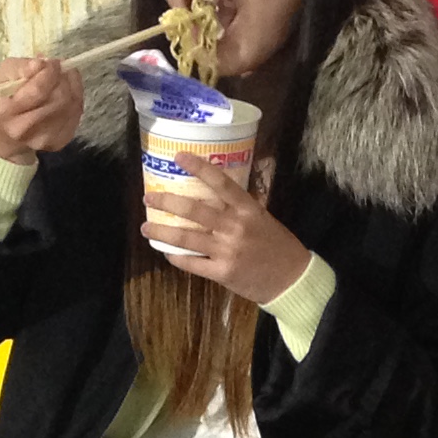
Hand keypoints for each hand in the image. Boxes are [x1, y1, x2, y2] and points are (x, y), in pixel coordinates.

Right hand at [0, 57, 79, 162]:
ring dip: (73, 87)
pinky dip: (75, 100)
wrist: (2, 130)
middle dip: (64, 79)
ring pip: (72, 107)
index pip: (38, 90)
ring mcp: (42, 139)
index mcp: (6, 110)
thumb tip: (42, 63)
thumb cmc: (3, 96)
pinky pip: (76, 116)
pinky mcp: (57, 143)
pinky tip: (67, 94)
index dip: (51, 72)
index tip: (53, 62)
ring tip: (64, 79)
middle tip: (61, 70)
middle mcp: (24, 129)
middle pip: (59, 99)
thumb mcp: (3, 74)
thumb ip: (22, 67)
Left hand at [142, 155, 310, 304]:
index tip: (179, 157)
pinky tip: (166, 252)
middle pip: (194, 211)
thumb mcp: (262, 218)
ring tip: (146, 228)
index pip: (221, 183)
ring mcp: (227, 251)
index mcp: (248, 209)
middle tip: (149, 198)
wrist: (291, 279)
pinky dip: (176, 257)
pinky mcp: (222, 272)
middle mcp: (235, 227)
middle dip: (167, 202)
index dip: (199, 168)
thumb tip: (216, 189)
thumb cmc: (277, 245)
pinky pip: (192, 263)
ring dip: (162, 232)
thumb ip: (240, 206)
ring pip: (186, 238)